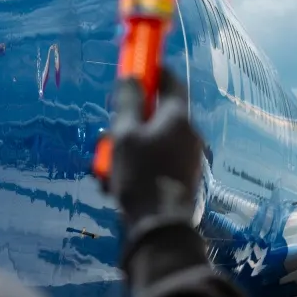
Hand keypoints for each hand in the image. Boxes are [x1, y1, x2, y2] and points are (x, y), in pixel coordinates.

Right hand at [104, 68, 202, 244]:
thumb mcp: (125, 136)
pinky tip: (117, 184)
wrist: (160, 228)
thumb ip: (127, 103)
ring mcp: (189, 157)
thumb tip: (130, 76)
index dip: (152, 70)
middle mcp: (189, 133)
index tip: (134, 68)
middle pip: (158, 113)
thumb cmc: (141, 176)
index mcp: (178, 117)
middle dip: (130, 119)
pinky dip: (137, 166)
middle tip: (109, 131)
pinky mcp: (183, 178)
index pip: (171, 80)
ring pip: (153, 140)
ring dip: (128, 147)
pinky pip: (156, 162)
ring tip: (106, 168)